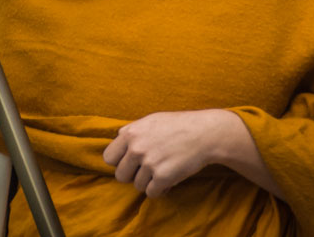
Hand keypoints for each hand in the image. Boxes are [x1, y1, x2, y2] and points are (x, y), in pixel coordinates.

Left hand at [103, 110, 233, 197]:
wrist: (204, 133)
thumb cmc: (178, 125)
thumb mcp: (150, 120)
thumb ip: (132, 130)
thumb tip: (118, 137)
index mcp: (130, 133)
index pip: (109, 158)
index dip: (119, 162)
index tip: (130, 163)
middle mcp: (136, 148)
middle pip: (121, 176)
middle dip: (132, 175)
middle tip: (147, 170)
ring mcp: (149, 163)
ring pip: (137, 186)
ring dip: (149, 182)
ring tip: (162, 171)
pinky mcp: (163, 177)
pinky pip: (152, 193)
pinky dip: (160, 189)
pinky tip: (168, 180)